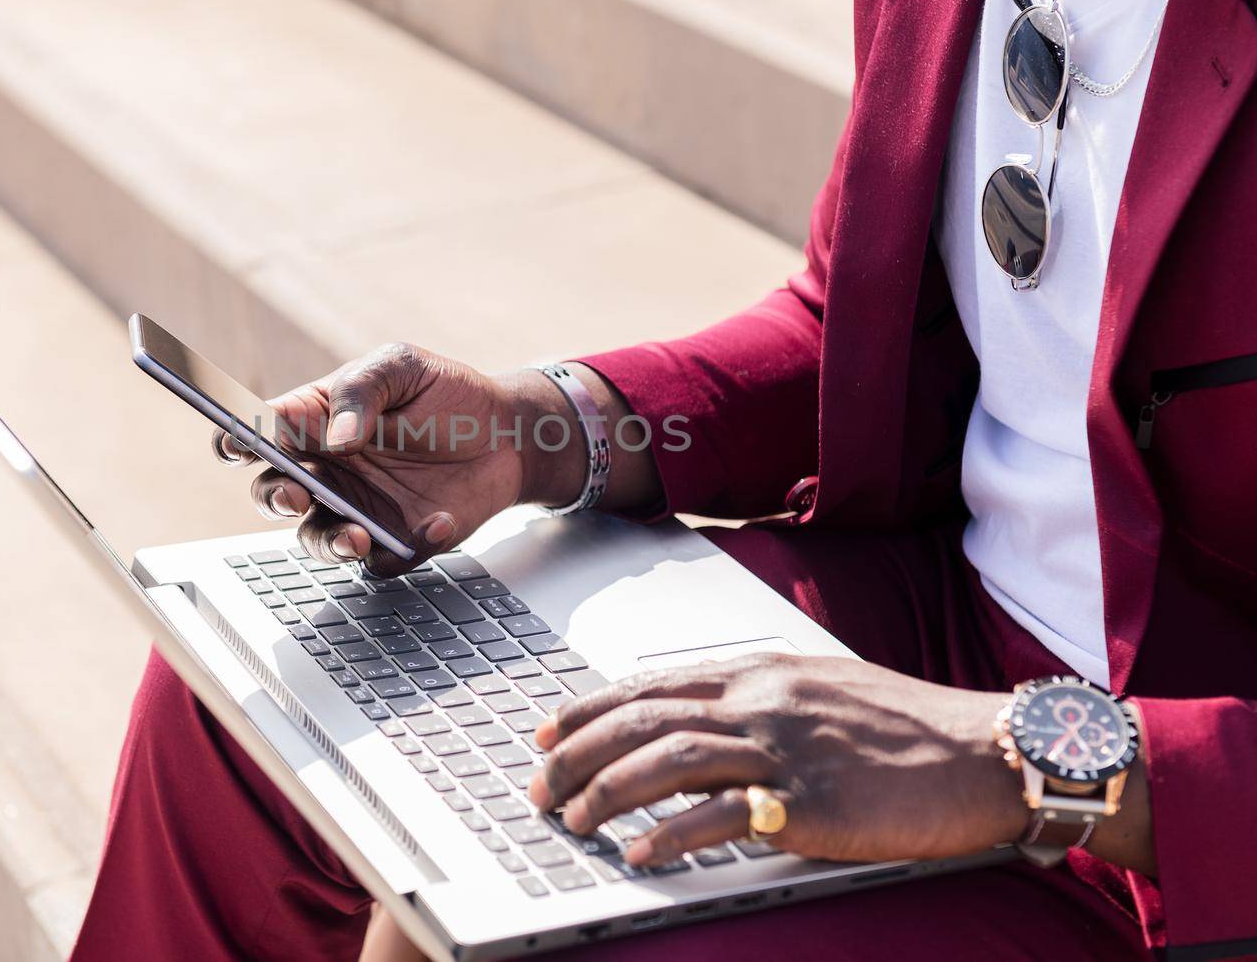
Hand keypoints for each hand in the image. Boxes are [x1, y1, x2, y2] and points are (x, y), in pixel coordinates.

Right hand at [220, 343, 563, 573]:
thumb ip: (362, 389)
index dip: (235, 439)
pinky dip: (408, 548)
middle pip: (273, 494)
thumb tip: (336, 436)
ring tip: (356, 534)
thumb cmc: (445, 394)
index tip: (239, 443)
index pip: (257, 434)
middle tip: (297, 494)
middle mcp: (326, 471)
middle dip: (275, 498)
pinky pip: (383, 560)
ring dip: (328, 542)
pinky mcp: (394, 541)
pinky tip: (437, 521)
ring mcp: (356, 510)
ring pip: (317, 539)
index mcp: (313, 424)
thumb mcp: (402, 367)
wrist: (507, 432)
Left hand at [528, 654, 1027, 865]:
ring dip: (608, 792)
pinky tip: (641, 852)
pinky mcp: (813, 802)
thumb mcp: (819, 689)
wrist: (985, 751)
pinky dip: (672, 834)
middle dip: (578, 752)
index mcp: (761, 672)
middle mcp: (763, 701)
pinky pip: (724, 816)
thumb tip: (693, 725)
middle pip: (643, 718)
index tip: (547, 732)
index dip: (589, 709)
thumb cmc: (906, 726)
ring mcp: (786, 749)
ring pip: (669, 758)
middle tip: (539, 784)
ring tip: (573, 821)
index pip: (651, 685)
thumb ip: (756, 700)